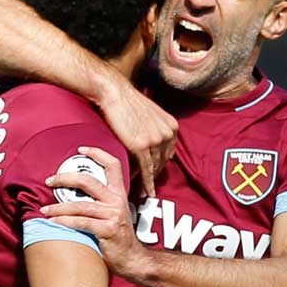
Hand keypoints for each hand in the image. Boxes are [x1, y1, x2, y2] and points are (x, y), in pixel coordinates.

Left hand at [42, 147, 148, 279]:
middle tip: (49, 181)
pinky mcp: (108, 230)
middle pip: (88, 181)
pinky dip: (64, 221)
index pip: (112, 165)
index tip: (80, 149)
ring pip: (80, 204)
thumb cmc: (118, 238)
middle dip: (65, 178)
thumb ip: (101, 202)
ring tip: (44, 209)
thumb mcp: (114, 214)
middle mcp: (117, 201)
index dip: (97, 153)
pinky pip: (81, 222)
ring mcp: (113, 215)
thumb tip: (76, 193)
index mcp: (119, 194)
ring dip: (58, 206)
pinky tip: (53, 222)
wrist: (133, 260)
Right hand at [96, 77, 176, 196]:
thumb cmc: (127, 101)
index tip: (154, 173)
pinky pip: (146, 170)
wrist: (114, 93)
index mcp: (172, 126)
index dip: (160, 164)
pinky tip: (147, 193)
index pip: (168, 152)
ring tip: (143, 193)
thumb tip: (150, 141)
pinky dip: (146, 184)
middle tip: (148, 187)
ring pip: (154, 168)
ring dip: (149, 181)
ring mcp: (155, 141)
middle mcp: (167, 134)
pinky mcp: (142, 147)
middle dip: (155, 175)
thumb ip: (155, 128)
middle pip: (163, 162)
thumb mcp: (150, 114)